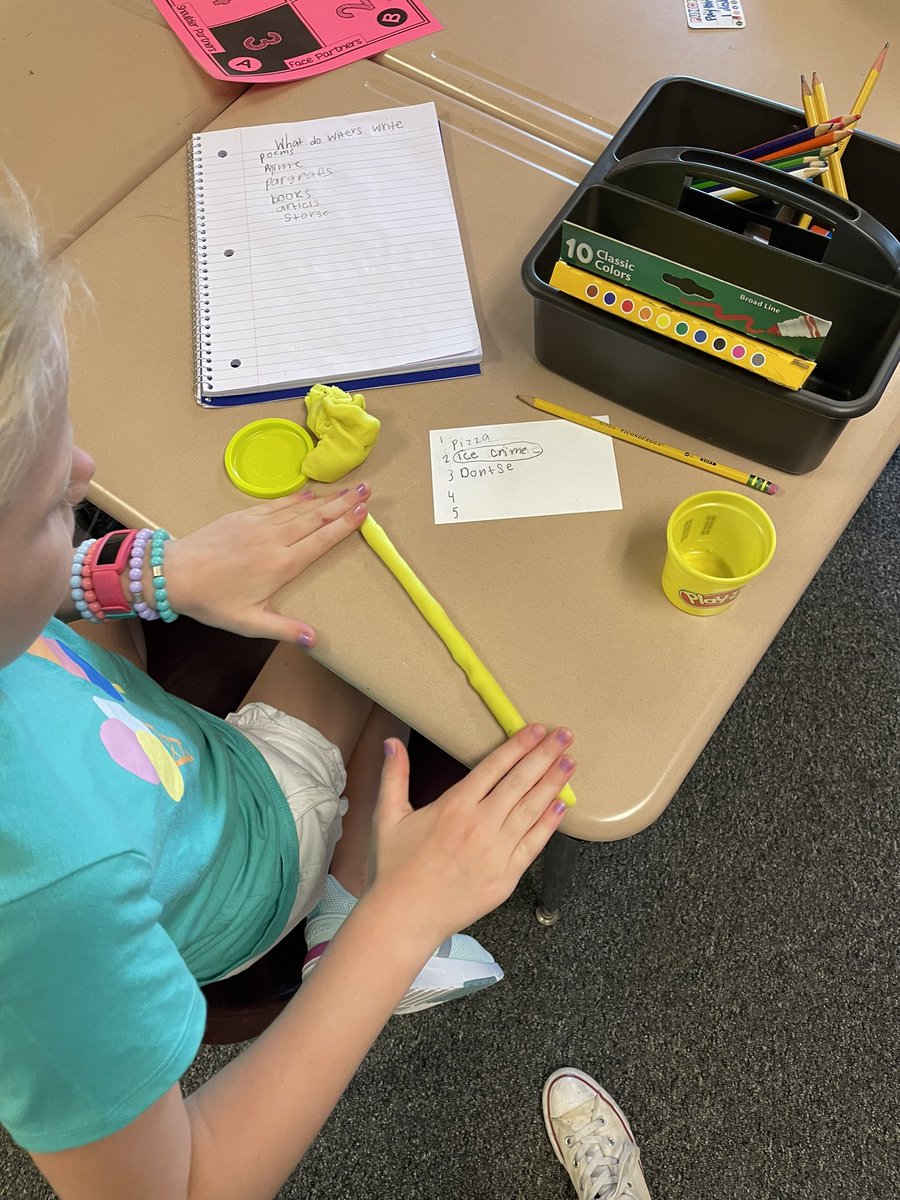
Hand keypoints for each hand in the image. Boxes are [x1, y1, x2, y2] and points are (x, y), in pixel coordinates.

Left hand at [159, 485, 369, 643]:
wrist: (173, 574)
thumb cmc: (212, 602)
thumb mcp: (248, 623)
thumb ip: (284, 629)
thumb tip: (315, 640)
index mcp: (280, 565)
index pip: (321, 540)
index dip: (344, 525)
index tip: (364, 511)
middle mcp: (274, 539)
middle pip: (316, 518)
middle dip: (343, 503)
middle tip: (367, 489)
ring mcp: (258, 524)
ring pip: (299, 508)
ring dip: (325, 497)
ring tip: (347, 488)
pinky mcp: (242, 516)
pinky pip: (276, 504)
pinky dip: (296, 498)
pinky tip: (308, 493)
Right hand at [368, 724, 575, 944]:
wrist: (403, 917)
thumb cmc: (394, 869)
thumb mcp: (387, 816)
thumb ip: (394, 775)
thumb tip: (391, 742)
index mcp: (454, 806)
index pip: (494, 766)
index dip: (519, 746)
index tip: (536, 731)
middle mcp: (479, 825)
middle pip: (520, 782)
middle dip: (545, 756)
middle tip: (565, 736)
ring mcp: (496, 851)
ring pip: (532, 810)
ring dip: (553, 783)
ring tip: (569, 762)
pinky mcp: (505, 877)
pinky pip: (533, 844)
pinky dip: (549, 824)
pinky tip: (561, 806)